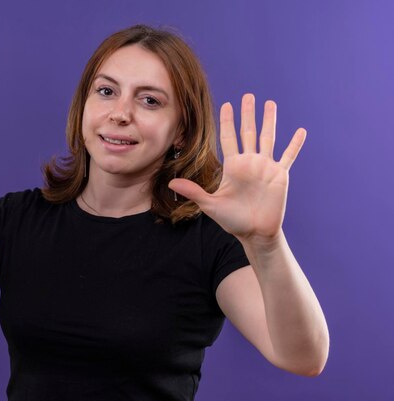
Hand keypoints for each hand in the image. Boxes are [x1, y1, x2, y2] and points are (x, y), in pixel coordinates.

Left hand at [169, 94, 305, 242]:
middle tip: (248, 96)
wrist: (255, 233)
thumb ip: (193, 191)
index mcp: (233, 166)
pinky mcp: (280, 175)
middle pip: (249, 132)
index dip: (228, 121)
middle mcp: (250, 162)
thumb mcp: (210, 204)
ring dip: (270, 121)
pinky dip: (295, 144)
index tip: (227, 104)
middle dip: (248, 114)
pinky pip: (289, 156)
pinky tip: (301, 131)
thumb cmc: (232, 220)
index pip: (229, 138)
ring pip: (269, 138)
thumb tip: (171, 183)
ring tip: (270, 103)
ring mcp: (266, 167)